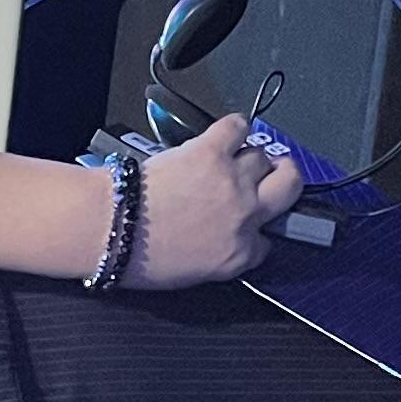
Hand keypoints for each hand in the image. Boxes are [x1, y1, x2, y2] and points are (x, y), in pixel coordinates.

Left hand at [128, 115, 304, 288]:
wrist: (112, 227)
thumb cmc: (140, 256)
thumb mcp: (193, 274)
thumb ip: (222, 256)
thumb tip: (228, 239)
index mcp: (239, 254)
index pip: (268, 239)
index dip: (257, 227)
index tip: (247, 222)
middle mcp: (245, 215)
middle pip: (289, 185)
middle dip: (284, 179)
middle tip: (272, 176)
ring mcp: (232, 181)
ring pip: (262, 157)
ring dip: (248, 158)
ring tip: (228, 160)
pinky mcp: (212, 151)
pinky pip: (239, 127)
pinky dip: (235, 127)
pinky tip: (225, 135)